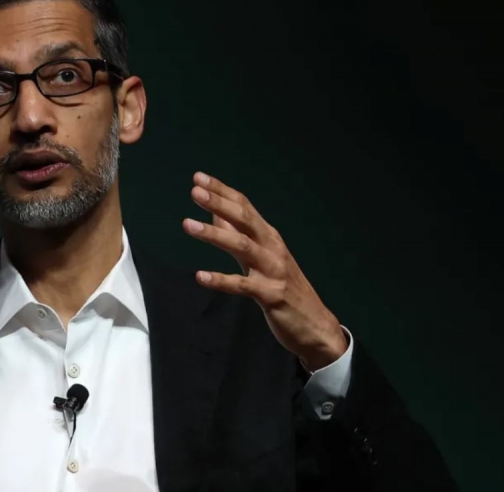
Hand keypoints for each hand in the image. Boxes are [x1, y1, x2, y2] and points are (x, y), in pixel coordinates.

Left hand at [182, 172, 346, 370]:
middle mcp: (272, 247)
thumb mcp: (262, 256)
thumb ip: (239, 234)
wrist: (315, 324)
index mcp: (269, 236)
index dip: (222, 191)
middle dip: (218, 203)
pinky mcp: (271, 294)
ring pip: (242, 246)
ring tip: (188, 224)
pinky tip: (200, 276)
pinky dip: (221, 280)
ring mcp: (273, 270)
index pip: (244, 206)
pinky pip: (243, 285)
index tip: (198, 178)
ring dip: (214, 234)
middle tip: (195, 191)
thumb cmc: (284, 286)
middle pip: (244, 219)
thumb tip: (217, 211)